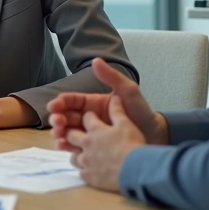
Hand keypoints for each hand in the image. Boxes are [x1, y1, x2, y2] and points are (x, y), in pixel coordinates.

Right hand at [47, 58, 166, 153]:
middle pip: (66, 117)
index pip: (71, 100)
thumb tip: (95, 60)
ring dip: (59, 134)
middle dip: (57, 119)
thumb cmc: (141, 112)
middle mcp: (87, 118)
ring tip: (59, 137)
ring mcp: (89, 134)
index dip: (60, 102)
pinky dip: (68, 148)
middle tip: (57, 123)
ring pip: (68, 133)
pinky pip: (76, 148)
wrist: (154, 136)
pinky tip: (65, 148)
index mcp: (92, 104)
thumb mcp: (128, 91)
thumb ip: (112, 77)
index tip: (54, 106)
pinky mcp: (92, 149)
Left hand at [65, 96, 144, 191]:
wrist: (135, 170)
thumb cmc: (131, 144)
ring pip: (72, 155)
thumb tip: (114, 97)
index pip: (87, 118)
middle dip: (71, 131)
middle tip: (77, 133)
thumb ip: (117, 110)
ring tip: (82, 154)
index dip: (89, 116)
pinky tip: (89, 170)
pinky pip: (80, 172)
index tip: (91, 117)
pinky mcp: (89, 176)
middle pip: (71, 134)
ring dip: (75, 153)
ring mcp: (86, 161)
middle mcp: (86, 143)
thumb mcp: (126, 123)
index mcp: (95, 129)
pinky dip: (84, 170)